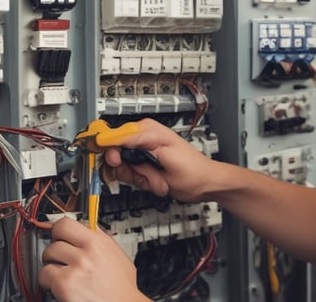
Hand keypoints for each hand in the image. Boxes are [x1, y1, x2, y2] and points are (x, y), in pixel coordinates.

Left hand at [39, 218, 149, 301]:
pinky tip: (59, 285)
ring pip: (47, 255)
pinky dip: (47, 281)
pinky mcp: (65, 283)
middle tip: (60, 257)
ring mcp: (76, 266)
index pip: (67, 223)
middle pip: (55, 238)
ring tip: (61, 273)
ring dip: (51, 264)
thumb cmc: (121, 287)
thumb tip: (88, 227)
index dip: (59, 229)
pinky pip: (44, 274)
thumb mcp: (118, 255)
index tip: (58, 235)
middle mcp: (88, 251)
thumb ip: (101, 239)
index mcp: (99, 242)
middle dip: (55, 248)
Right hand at [95, 118, 216, 201]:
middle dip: (130, 170)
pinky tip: (156, 181)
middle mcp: (141, 140)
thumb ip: (139, 143)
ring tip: (158, 178)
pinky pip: (129, 176)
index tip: (116, 162)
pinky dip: (142, 183)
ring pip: (122, 169)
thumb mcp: (165, 154)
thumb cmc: (193, 169)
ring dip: (139, 179)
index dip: (112, 151)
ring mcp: (140, 154)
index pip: (114, 136)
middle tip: (148, 174)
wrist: (203, 184)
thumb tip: (113, 137)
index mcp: (146, 130)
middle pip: (115, 155)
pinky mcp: (141, 166)